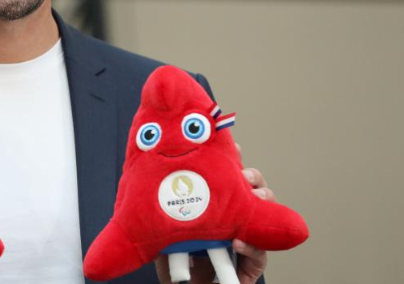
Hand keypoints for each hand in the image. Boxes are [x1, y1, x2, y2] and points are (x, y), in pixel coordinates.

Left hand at [154, 143, 268, 283]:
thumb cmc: (170, 258)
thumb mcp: (160, 227)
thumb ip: (158, 211)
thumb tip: (149, 183)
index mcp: (215, 204)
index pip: (230, 177)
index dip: (235, 161)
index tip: (235, 148)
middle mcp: (232, 218)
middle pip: (254, 190)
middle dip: (253, 178)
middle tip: (244, 176)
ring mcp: (244, 239)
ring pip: (266, 217)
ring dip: (262, 205)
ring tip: (252, 201)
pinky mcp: (248, 267)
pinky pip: (260, 255)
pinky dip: (254, 248)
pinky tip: (239, 241)